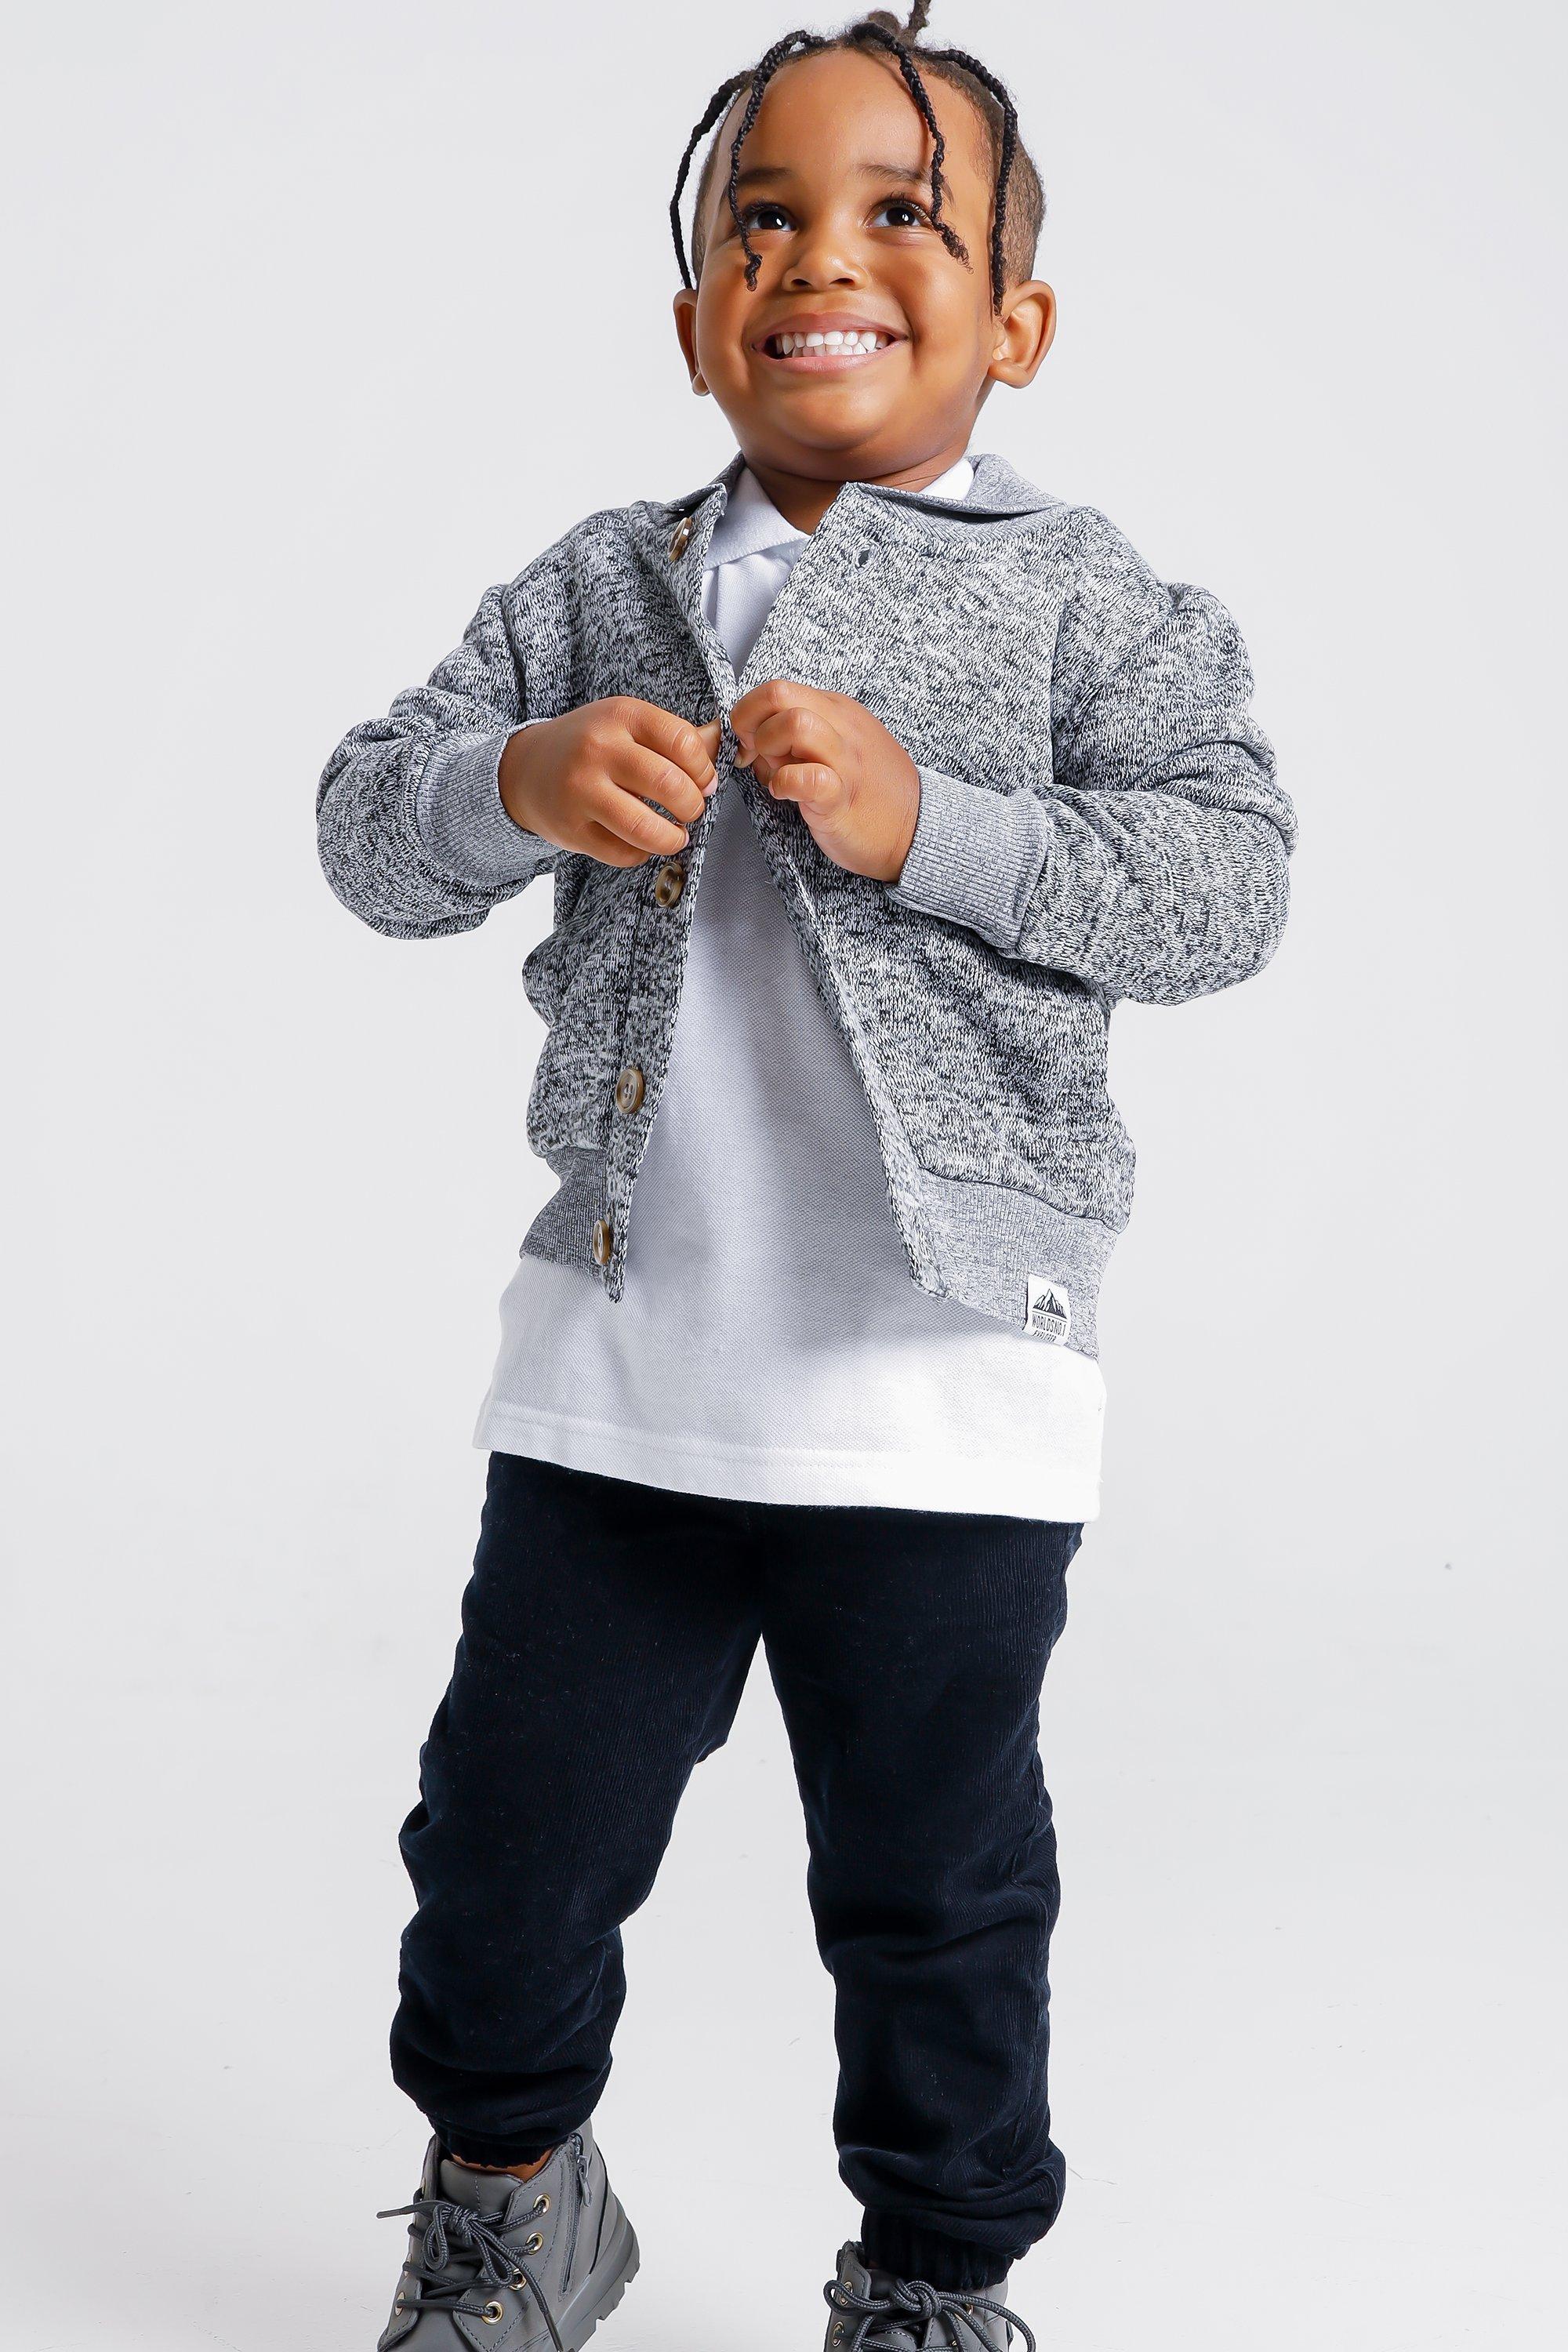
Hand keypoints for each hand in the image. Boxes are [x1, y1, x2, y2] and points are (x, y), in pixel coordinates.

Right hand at [499, 698, 721, 867]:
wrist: (526, 768)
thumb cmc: (590, 745)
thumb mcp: (628, 725)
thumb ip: (676, 737)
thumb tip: (725, 740)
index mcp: (621, 715)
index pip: (683, 742)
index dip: (704, 769)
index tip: (704, 782)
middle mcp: (598, 749)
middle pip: (669, 785)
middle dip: (693, 806)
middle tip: (690, 810)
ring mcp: (581, 791)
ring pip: (646, 828)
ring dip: (672, 838)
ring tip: (675, 835)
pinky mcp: (571, 829)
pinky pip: (623, 853)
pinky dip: (642, 853)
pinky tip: (641, 841)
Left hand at [726, 680, 920, 883]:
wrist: (916, 830)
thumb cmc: (871, 791)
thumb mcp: (837, 747)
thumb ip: (798, 738)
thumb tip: (753, 740)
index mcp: (837, 710)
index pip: (778, 688)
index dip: (749, 711)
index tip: (746, 739)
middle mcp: (842, 726)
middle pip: (779, 693)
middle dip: (749, 721)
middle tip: (750, 751)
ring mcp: (845, 760)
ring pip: (795, 723)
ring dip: (768, 747)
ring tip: (772, 771)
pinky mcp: (842, 797)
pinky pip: (806, 777)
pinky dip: (784, 783)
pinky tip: (784, 794)